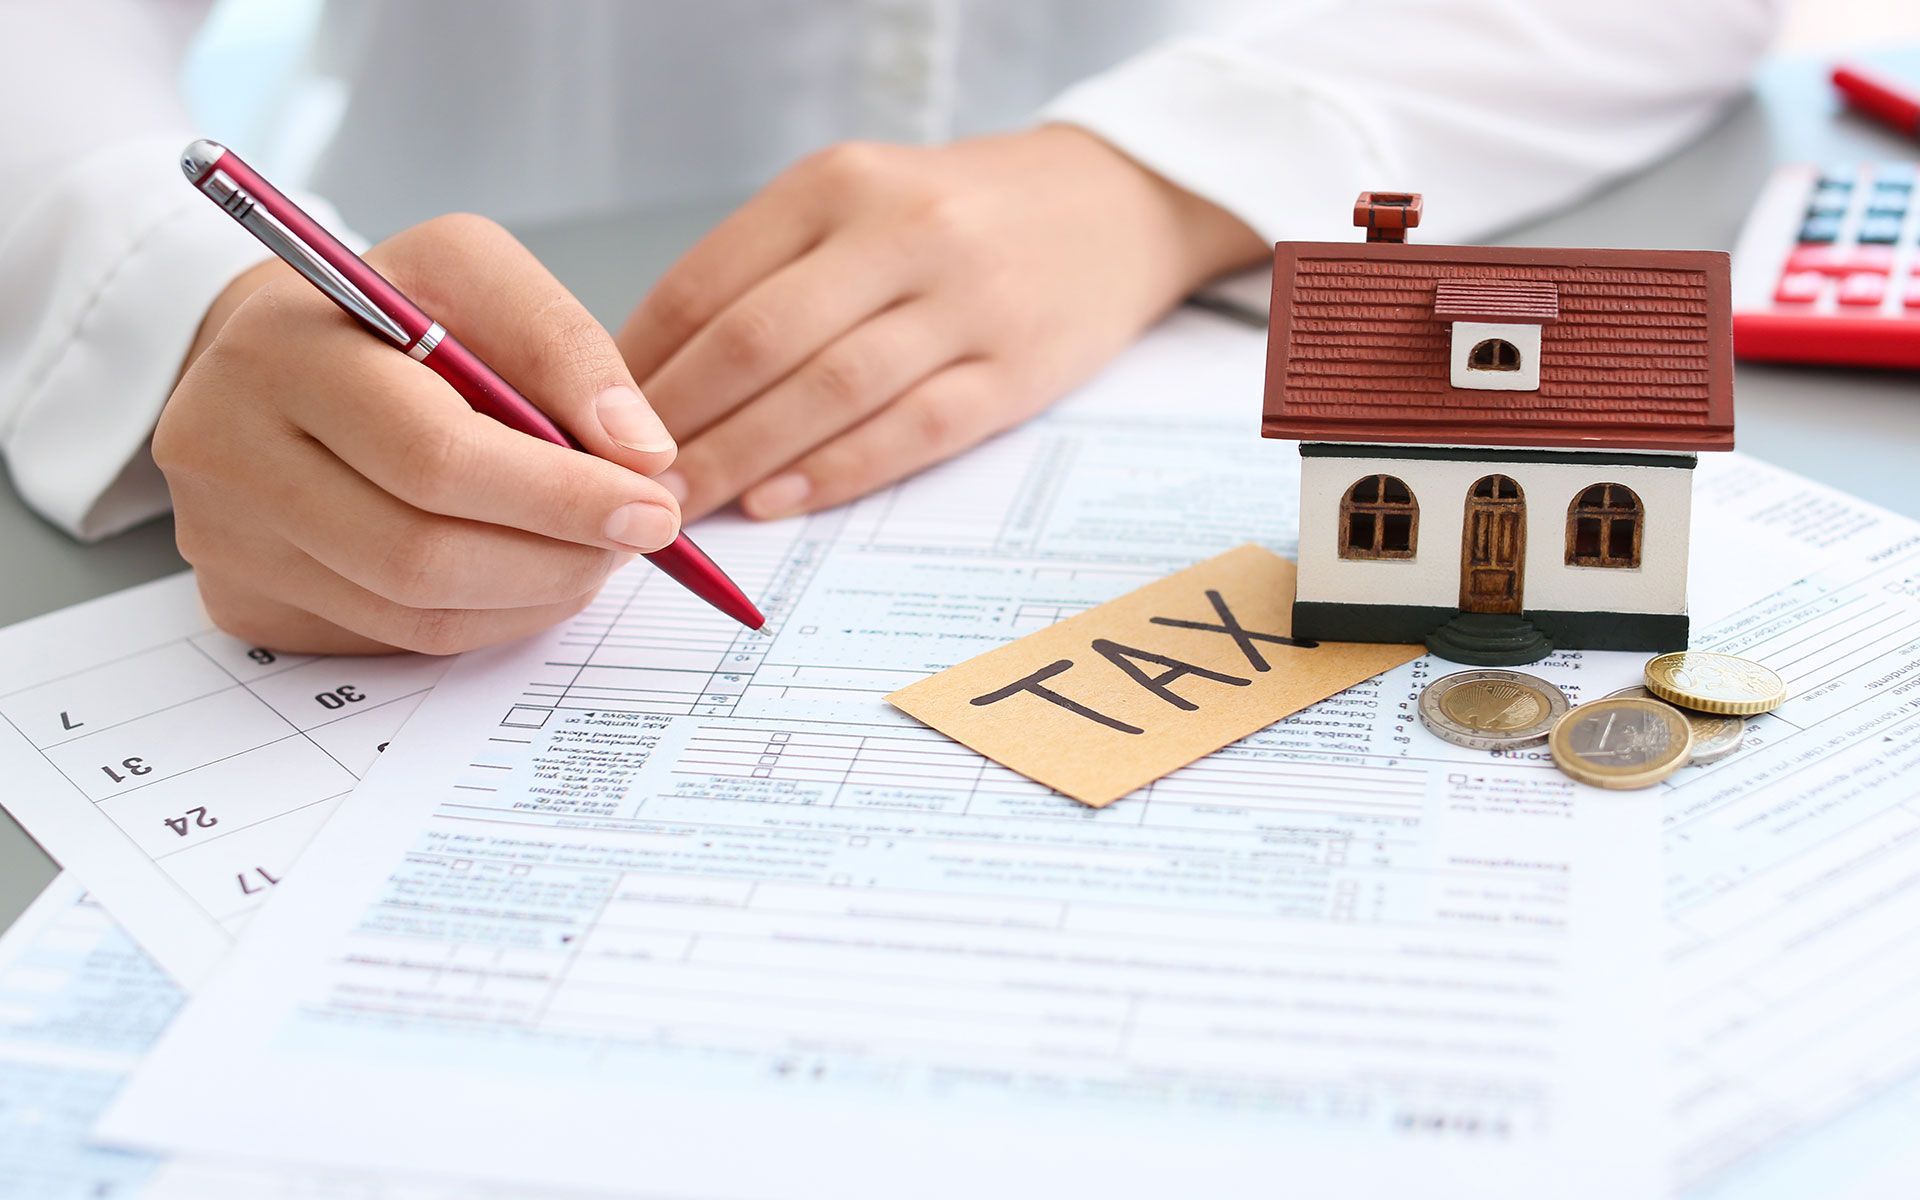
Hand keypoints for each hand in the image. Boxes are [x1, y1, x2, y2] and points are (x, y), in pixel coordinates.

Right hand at [158, 214, 681, 654]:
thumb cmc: (390, 314)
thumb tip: (640, 454)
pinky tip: (529, 575)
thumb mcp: (474, 276)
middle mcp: (225, 446)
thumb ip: (562, 346)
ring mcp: (223, 535)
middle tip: (635, 540)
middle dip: (558, 555)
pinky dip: (488, 617)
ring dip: (535, 594)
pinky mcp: (241, 598)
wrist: (276, 359)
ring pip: (413, 611)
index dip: (560, 495)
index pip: (435, 455)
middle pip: (420, 552)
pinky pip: (393, 637)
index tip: (653, 506)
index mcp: (282, 348)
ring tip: (594, 553)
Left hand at [620, 125, 1263, 520]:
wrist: (1112, 203)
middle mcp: (900, 232)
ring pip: (828, 391)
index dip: (639, 364)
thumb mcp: (856, 202)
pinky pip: (911, 431)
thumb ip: (766, 272)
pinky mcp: (1015, 370)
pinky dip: (836, 471)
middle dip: (677, 423)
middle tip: (622, 482)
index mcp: (839, 184)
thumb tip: (651, 376)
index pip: (710, 282)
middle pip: (758, 340)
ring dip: (743, 457)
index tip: (592, 422)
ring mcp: (965, 303)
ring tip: (684, 504)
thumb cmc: (958, 214)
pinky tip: (779, 501)